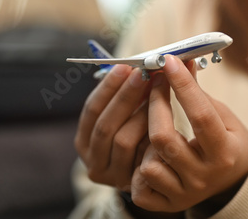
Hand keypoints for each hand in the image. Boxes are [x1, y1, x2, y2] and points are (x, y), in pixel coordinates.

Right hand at [74, 65, 151, 190]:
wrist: (155, 177)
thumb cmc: (139, 135)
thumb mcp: (128, 114)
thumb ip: (133, 91)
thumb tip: (146, 61)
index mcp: (84, 138)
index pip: (91, 109)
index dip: (107, 87)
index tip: (125, 66)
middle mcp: (92, 159)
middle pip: (105, 124)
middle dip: (125, 96)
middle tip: (144, 74)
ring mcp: (110, 175)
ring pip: (122, 140)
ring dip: (140, 114)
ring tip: (156, 94)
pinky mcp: (130, 185)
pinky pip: (141, 157)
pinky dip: (151, 137)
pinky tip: (163, 120)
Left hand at [131, 55, 247, 212]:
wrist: (234, 181)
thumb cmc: (227, 142)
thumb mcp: (224, 117)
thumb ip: (200, 93)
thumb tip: (182, 61)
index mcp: (224, 152)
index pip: (200, 115)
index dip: (182, 85)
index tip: (169, 61)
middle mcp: (203, 177)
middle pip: (164, 138)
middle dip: (154, 104)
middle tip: (153, 82)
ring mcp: (184, 193)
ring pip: (148, 164)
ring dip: (145, 140)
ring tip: (156, 129)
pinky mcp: (168, 205)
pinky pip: (140, 189)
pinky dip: (138, 172)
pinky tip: (148, 158)